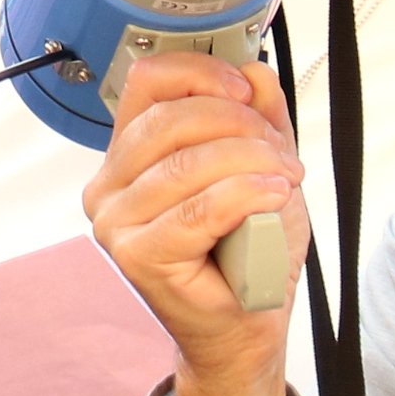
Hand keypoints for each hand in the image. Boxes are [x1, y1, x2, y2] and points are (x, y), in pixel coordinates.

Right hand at [80, 52, 304, 395]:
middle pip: (170, 120)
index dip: (199, 72)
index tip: (245, 88)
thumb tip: (255, 72)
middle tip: (281, 152)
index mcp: (129, 153)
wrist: (247, 323)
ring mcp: (115, 222)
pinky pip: (198, 209)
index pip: (147, 81)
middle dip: (239, 125)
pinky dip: (245, 195)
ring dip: (252, 163)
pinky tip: (274, 196)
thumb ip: (258, 120)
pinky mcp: (137, 255)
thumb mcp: (261, 167)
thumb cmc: (246, 251)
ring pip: (187, 164)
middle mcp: (109, 183)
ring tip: (286, 180)